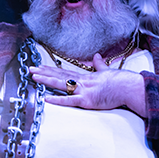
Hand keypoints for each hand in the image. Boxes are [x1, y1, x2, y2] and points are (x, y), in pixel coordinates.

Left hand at [30, 53, 147, 117]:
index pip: (64, 72)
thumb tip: (96, 56)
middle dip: (43, 72)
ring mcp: (84, 91)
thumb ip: (99, 65)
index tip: (39, 66)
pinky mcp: (87, 101)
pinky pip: (70, 100)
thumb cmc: (121, 81)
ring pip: (61, 84)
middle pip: (59, 76)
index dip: (50, 69)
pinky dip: (58, 100)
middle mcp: (82, 82)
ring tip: (34, 77)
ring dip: (46, 80)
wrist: (130, 87)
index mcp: (86, 76)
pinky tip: (46, 99)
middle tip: (29, 69)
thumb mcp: (107, 71)